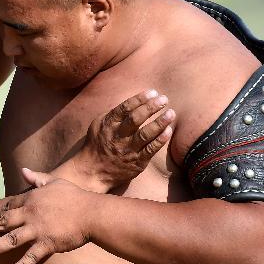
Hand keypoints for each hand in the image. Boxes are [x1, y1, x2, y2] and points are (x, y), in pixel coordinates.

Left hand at [0, 172, 98, 263]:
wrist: (92, 213)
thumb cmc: (75, 197)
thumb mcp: (54, 182)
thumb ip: (37, 178)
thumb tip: (23, 170)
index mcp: (31, 200)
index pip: (6, 207)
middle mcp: (30, 214)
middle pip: (2, 222)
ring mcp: (37, 230)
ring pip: (10, 240)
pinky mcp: (47, 243)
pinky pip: (30, 257)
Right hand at [53, 89, 173, 191]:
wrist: (93, 171)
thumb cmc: (97, 144)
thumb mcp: (98, 125)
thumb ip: (114, 114)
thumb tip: (132, 102)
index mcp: (108, 124)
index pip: (125, 108)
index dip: (140, 99)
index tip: (153, 92)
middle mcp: (118, 137)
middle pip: (136, 119)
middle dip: (151, 107)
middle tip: (164, 99)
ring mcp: (128, 150)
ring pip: (145, 134)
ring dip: (159, 123)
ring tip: (171, 113)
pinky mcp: (137, 162)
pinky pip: (150, 150)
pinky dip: (160, 140)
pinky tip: (168, 131)